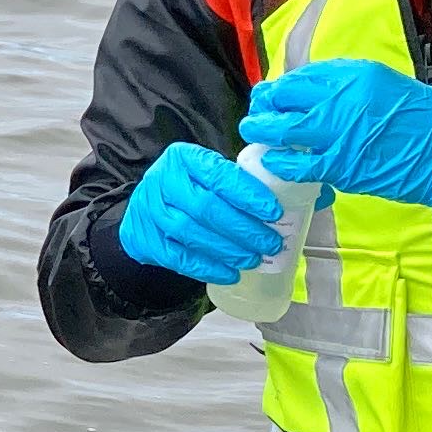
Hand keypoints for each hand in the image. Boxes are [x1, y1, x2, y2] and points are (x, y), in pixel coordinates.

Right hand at [117, 143, 288, 284]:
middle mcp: (162, 181)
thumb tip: (288, 205)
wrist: (143, 210)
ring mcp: (151, 212)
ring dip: (229, 250)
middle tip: (270, 243)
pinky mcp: (146, 241)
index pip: (219, 175)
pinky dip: (208, 268)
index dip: (248, 196)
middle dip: (244, 229)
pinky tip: (230, 273)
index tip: (273, 213)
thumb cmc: (185, 190)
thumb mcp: (204, 173)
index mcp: (183, 158)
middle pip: (207, 208)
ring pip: (193, 234)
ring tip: (253, 259)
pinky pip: (180, 258)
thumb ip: (236, 182)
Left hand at [241, 58, 431, 206]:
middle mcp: (341, 100)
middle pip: (283, 100)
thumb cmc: (412, 113)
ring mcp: (339, 134)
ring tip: (254, 133)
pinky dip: (281, 162)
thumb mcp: (378, 80)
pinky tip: (274, 160)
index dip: (277, 89)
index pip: (297, 78)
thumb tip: (304, 88)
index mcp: (351, 76)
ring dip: (263, 132)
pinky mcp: (342, 165)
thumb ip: (341, 82)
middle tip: (256, 114)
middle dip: (262, 107)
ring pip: (284, 131)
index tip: (270, 96)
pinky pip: (300, 164)